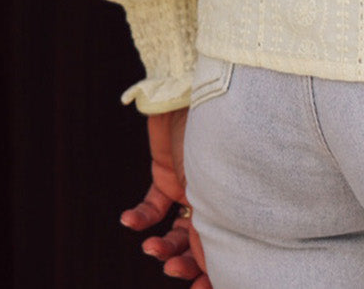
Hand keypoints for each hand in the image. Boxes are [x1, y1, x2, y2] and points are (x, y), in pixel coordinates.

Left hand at [121, 110, 211, 286]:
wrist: (187, 93)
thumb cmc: (214, 134)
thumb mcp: (216, 187)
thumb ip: (212, 226)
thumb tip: (208, 265)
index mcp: (233, 201)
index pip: (225, 247)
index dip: (213, 274)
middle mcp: (212, 198)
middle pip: (197, 246)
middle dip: (183, 264)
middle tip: (169, 271)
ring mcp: (188, 188)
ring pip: (173, 232)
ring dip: (161, 247)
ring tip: (151, 250)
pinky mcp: (165, 174)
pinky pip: (151, 206)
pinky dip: (140, 219)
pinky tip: (130, 223)